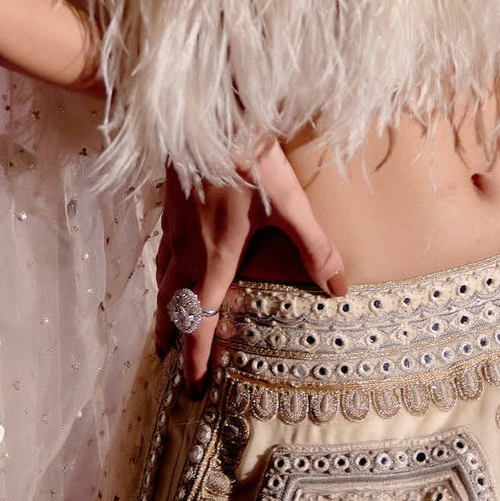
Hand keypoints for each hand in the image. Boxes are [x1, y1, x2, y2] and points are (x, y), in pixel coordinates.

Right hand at [154, 136, 347, 396]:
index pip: (202, 320)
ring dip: (163, 305)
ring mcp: (174, 226)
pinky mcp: (170, 204)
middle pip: (173, 305)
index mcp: (216, 259)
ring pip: (162, 277)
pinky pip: (161, 249)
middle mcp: (188, 249)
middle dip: (172, 335)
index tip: (194, 385)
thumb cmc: (250, 160)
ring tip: (163, 321)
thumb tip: (338, 288)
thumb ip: (314, 248)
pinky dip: (161, 270)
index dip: (198, 356)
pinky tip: (167, 262)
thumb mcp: (290, 205)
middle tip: (168, 361)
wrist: (210, 115)